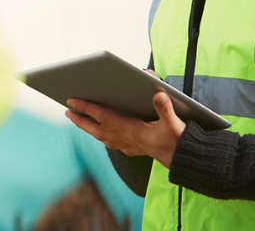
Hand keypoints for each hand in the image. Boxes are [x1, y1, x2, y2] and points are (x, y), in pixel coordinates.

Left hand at [65, 92, 186, 168]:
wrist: (187, 161)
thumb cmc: (179, 141)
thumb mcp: (174, 123)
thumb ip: (165, 109)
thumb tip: (158, 93)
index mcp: (132, 131)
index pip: (103, 117)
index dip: (87, 108)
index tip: (71, 100)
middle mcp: (127, 140)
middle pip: (97, 129)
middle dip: (81, 120)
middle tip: (67, 110)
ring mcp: (130, 146)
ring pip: (103, 137)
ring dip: (90, 128)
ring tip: (79, 120)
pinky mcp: (136, 149)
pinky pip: (113, 143)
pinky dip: (105, 137)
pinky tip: (104, 135)